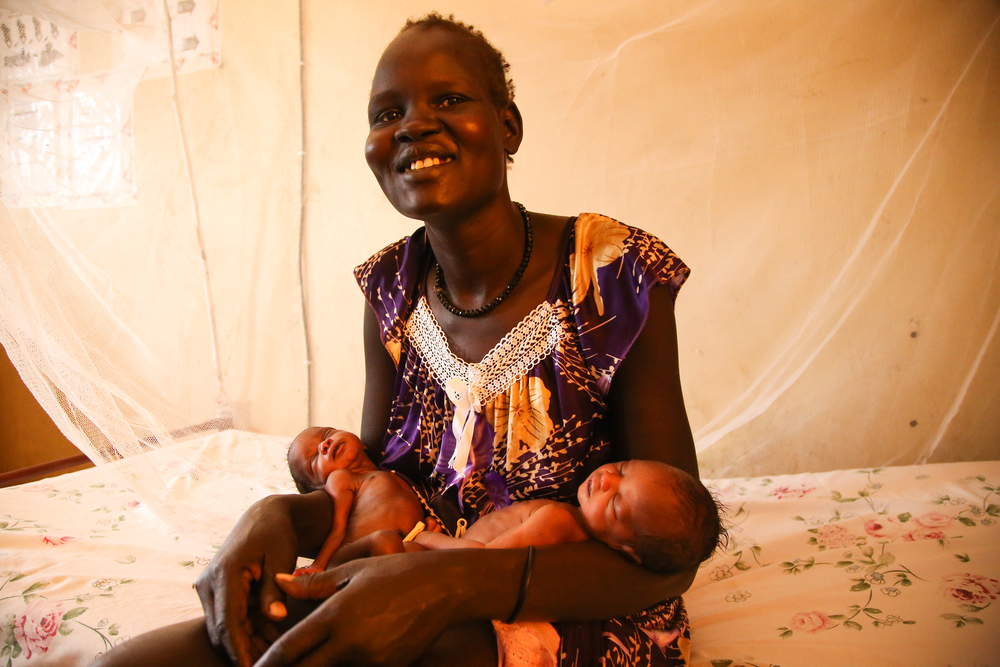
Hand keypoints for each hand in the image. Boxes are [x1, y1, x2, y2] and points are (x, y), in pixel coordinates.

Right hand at [195, 495, 316, 666]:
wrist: (263, 517)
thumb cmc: (276, 535)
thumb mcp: (280, 557)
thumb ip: (275, 588)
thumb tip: (276, 618)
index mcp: (225, 572)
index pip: (228, 622)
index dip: (239, 649)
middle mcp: (209, 582)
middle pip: (222, 630)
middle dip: (244, 651)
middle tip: (270, 662)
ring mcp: (208, 588)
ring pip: (222, 629)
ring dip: (246, 642)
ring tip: (273, 648)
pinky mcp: (214, 592)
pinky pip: (226, 619)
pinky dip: (245, 630)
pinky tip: (268, 635)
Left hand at [255, 551, 462, 666]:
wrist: (444, 588)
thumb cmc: (396, 573)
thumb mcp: (353, 571)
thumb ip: (312, 584)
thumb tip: (278, 581)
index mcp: (335, 616)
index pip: (288, 650)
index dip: (265, 664)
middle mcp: (349, 643)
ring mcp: (370, 660)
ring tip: (299, 665)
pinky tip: (330, 661)